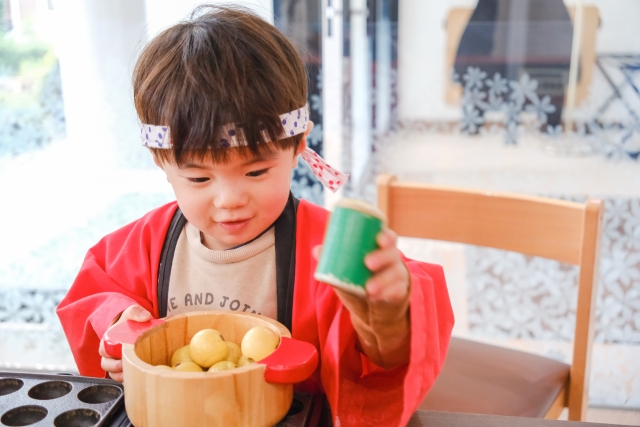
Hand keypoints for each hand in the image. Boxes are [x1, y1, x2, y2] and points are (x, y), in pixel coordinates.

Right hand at [98, 305, 151, 381]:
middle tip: (126, 368)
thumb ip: (136, 312)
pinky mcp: (123, 367)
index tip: (123, 358)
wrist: (133, 325)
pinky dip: (125, 379)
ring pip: (112, 372)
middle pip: (106, 364)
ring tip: (129, 376)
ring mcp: (115, 360)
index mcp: (108, 340)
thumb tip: (145, 316)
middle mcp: (108, 352)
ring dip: (119, 376)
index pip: (104, 350)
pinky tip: (134, 379)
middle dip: (115, 368)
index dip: (111, 356)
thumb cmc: (129, 321)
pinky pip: (120, 376)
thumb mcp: (131, 313)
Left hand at [313, 228, 410, 368]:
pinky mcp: (398, 292)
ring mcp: (397, 276)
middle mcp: (392, 259)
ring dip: (383, 280)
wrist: (373, 298)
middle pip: (393, 254)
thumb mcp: (348, 265)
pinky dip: (386, 294)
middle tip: (368, 263)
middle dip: (382, 257)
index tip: (379, 239)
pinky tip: (375, 297)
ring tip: (369, 289)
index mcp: (381, 248)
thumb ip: (334, 257)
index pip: (389, 238)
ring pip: (395, 274)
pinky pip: (396, 292)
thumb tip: (317, 251)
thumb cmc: (360, 273)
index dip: (386, 237)